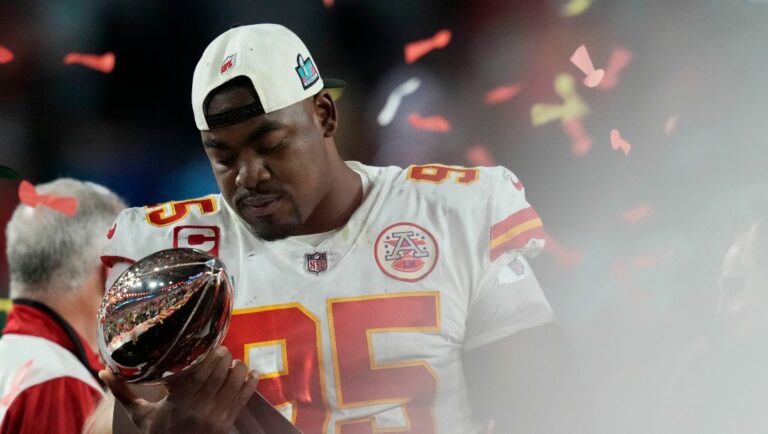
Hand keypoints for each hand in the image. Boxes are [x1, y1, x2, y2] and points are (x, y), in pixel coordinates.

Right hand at [101, 346, 257, 433]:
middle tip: (223, 350)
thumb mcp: (139, 415)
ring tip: (234, 361)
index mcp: (177, 404)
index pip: (198, 374)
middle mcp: (198, 410)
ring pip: (233, 385)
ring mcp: (214, 418)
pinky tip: (252, 373)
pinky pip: (242, 401)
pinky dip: (250, 385)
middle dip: (224, 358)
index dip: (209, 357)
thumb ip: (123, 392)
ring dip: (238, 369)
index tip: (211, 347)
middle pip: (218, 375)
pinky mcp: (226, 425)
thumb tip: (102, 370)